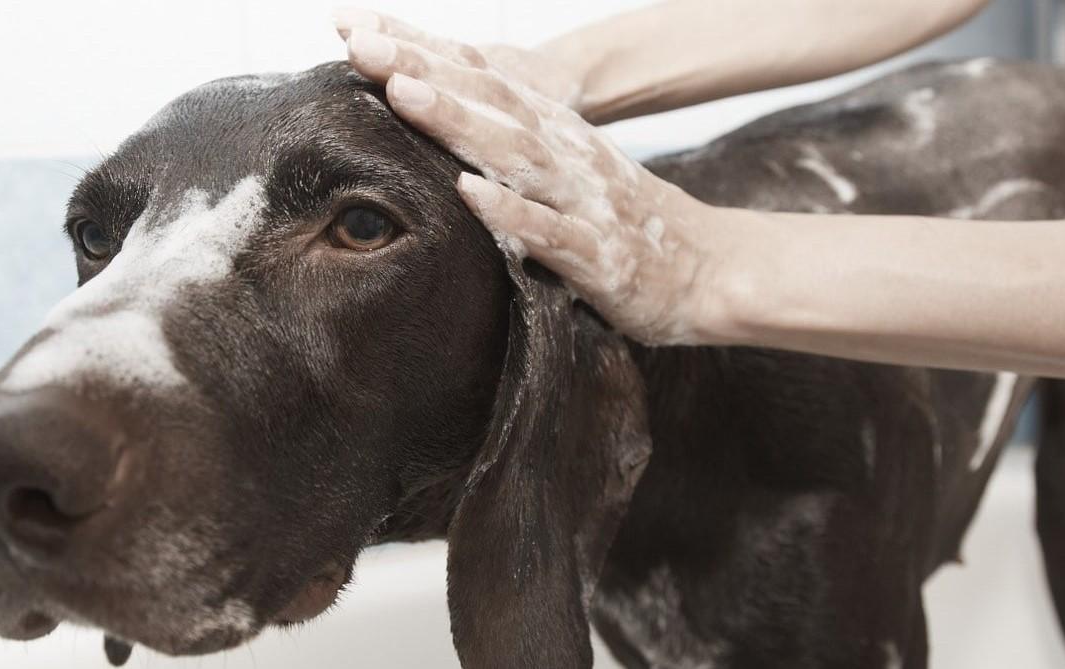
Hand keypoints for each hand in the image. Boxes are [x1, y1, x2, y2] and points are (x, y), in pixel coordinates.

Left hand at [333, 9, 751, 344]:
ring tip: (403, 94)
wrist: (710, 269)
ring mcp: (582, 200)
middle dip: (422, 68)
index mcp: (551, 129)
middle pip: (487, 100)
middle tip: (360, 44)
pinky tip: (468, 194)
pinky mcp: (598, 254)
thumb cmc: (622, 220)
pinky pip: (549, 232)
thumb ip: (506, 142)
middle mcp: (564, 152)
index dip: (419, 48)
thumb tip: (431, 111)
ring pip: (514, 153)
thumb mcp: (562, 167)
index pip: (478, 76)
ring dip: (458, 122)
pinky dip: (509, 212)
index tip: (354, 26)